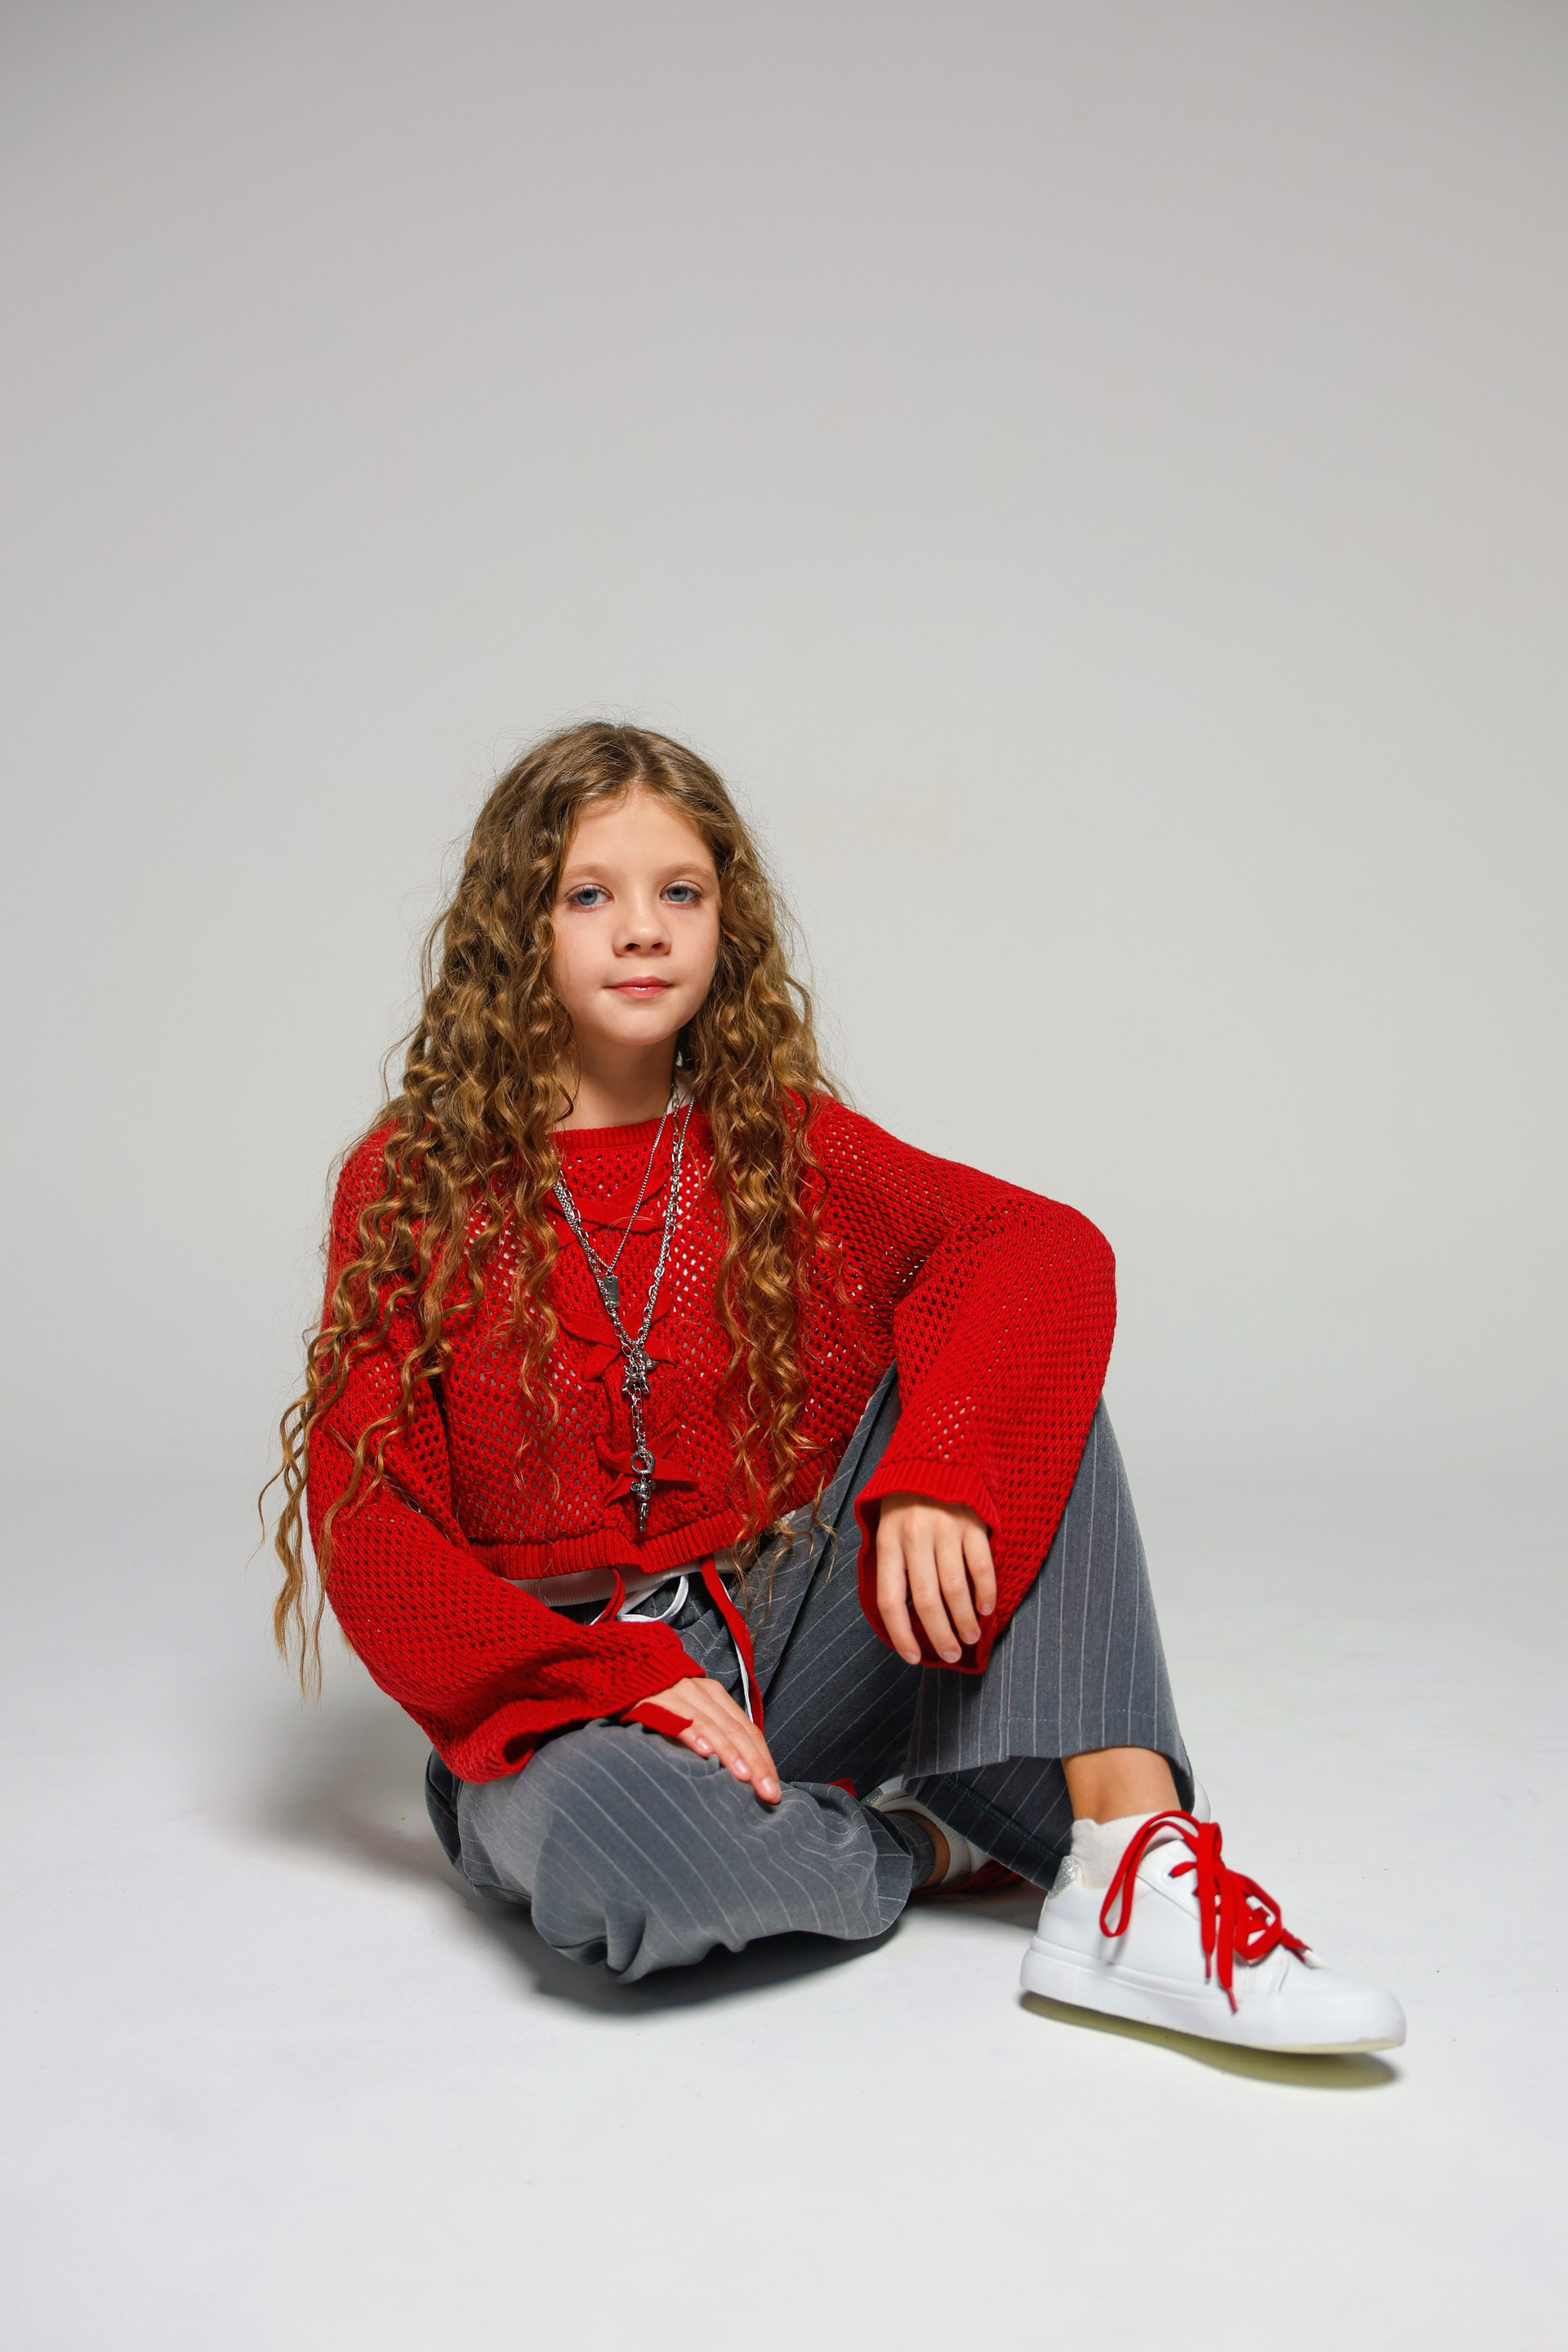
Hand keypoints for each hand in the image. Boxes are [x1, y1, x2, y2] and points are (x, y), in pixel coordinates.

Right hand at [637, 1677, 781, 1803]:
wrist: (624, 1667)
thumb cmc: (662, 1700)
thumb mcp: (693, 1710)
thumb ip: (714, 1732)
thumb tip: (742, 1772)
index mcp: (716, 1697)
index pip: (749, 1729)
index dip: (764, 1760)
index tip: (773, 1790)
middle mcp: (702, 1693)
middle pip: (737, 1730)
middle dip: (756, 1763)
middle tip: (768, 1793)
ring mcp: (679, 1695)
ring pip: (711, 1724)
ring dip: (729, 1752)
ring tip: (744, 1776)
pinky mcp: (653, 1701)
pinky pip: (676, 1718)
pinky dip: (692, 1734)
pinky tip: (704, 1752)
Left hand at [875, 1494, 996, 1664]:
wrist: (934, 1455)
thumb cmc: (905, 1502)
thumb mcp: (885, 1528)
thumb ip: (892, 1566)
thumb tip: (902, 1618)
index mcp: (887, 1542)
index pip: (890, 1601)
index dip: (901, 1635)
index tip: (913, 1657)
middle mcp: (915, 1537)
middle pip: (928, 1601)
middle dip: (939, 1635)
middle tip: (950, 1655)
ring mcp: (946, 1529)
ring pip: (957, 1589)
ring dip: (965, 1620)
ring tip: (968, 1637)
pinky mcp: (973, 1524)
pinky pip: (982, 1567)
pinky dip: (986, 1593)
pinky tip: (986, 1609)